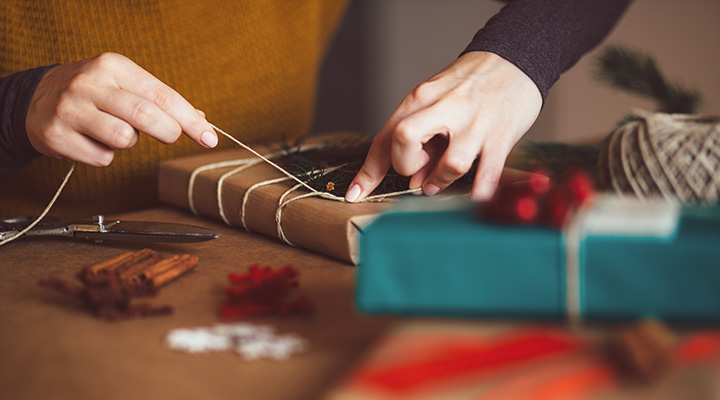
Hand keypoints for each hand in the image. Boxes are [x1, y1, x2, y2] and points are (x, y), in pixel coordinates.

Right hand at [25, 52, 217, 166]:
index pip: (162, 95)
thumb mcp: (125, 84)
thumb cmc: (93, 93)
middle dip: (168, 132)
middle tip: (170, 135)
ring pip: (124, 140)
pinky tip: (91, 141)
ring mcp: (70, 109)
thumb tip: (201, 121)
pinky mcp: (56, 135)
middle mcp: (90, 83)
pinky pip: (102, 158)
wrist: (34, 98)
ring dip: (129, 143)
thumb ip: (162, 102)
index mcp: (114, 66)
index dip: (190, 120)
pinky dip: (104, 156)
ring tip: (115, 132)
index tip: (210, 138)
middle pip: (146, 116)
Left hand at [345, 51, 541, 201]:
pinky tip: (475, 196)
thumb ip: (421, 139)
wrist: (515, 59)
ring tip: (440, 182)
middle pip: (405, 138)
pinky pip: (488, 173)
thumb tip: (413, 183)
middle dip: (405, 164)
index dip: (368, 171)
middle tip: (415, 172)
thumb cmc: (468, 86)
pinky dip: (480, 191)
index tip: (355, 195)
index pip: (386, 136)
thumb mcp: (436, 102)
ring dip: (441, 181)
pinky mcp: (501, 136)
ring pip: (451, 163)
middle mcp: (446, 108)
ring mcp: (475, 123)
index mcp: (421, 98)